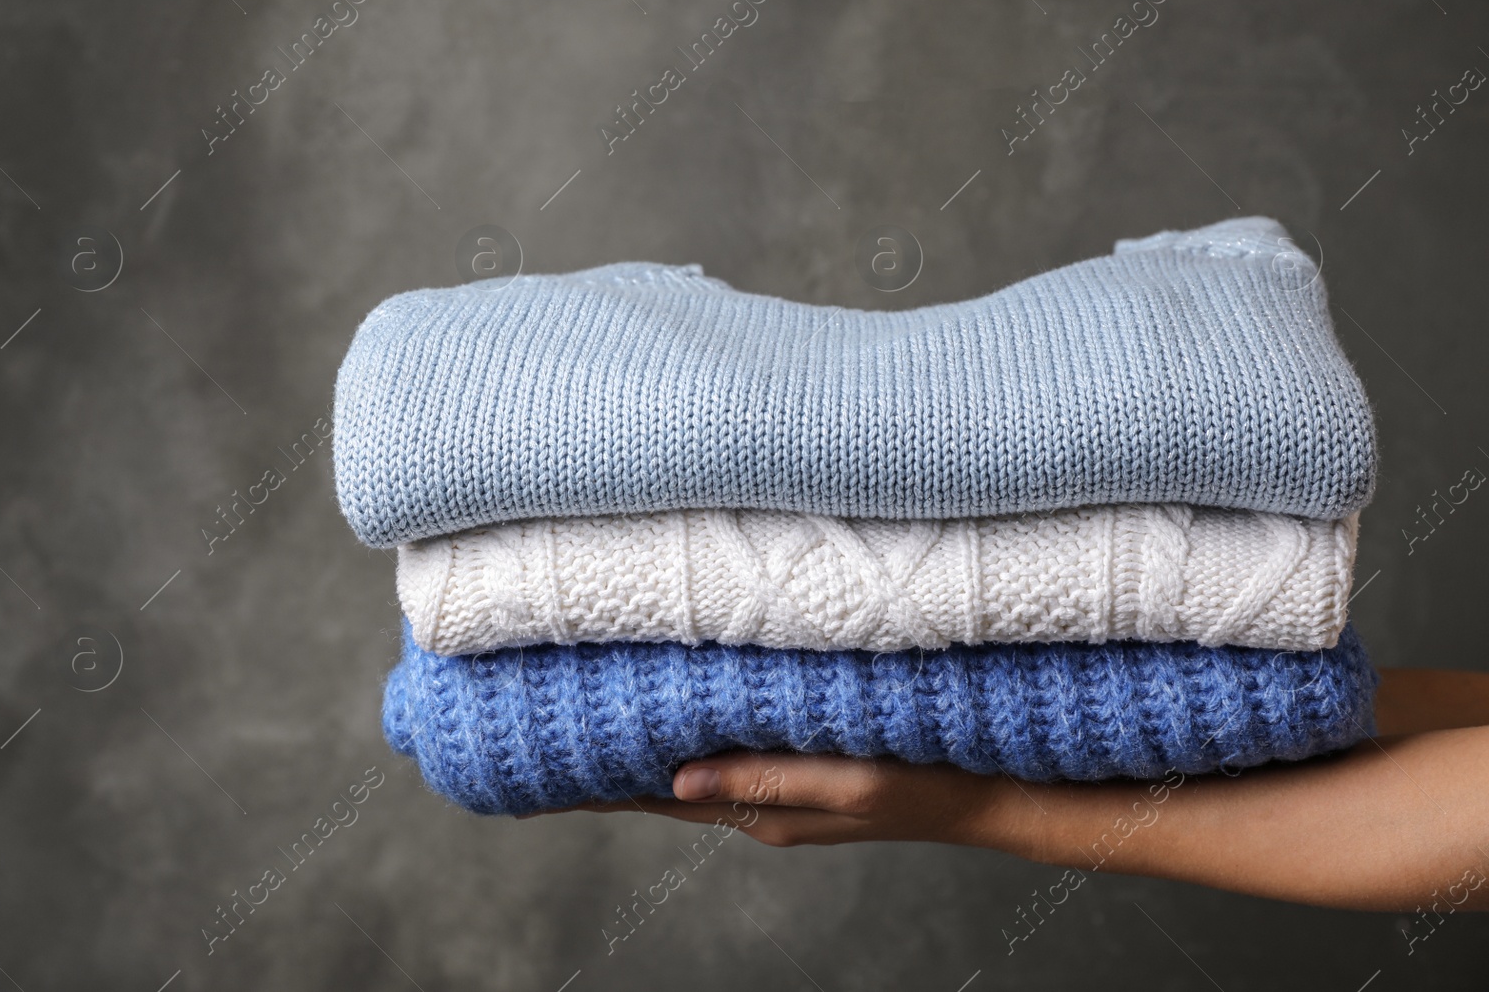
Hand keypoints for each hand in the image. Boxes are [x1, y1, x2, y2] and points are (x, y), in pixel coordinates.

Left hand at [551, 752, 1011, 847]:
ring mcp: (780, 789)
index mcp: (763, 810)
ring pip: (693, 768)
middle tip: (543, 742)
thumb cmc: (924, 784)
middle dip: (607, 766)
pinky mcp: (800, 770)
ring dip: (644, 750)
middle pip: (665, 783)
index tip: (540, 775)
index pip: (661, 796)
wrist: (988, 794)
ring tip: (589, 726)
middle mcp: (761, 803)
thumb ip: (765, 778)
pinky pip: (728, 756)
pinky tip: (674, 718)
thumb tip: (680, 779)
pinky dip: (691, 738)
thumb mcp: (846, 782)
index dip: (600, 784)